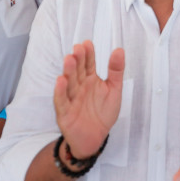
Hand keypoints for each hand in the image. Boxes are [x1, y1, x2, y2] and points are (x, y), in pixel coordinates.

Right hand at [54, 41, 124, 158]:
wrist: (95, 137)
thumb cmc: (103, 113)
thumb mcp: (114, 90)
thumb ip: (116, 71)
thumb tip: (119, 50)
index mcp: (90, 80)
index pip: (88, 64)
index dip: (88, 54)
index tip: (87, 43)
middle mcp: (79, 87)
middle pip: (77, 71)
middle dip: (77, 60)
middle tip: (78, 49)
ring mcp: (71, 99)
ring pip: (69, 84)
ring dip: (68, 72)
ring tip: (69, 59)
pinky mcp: (65, 113)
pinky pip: (62, 102)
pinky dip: (60, 92)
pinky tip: (60, 81)